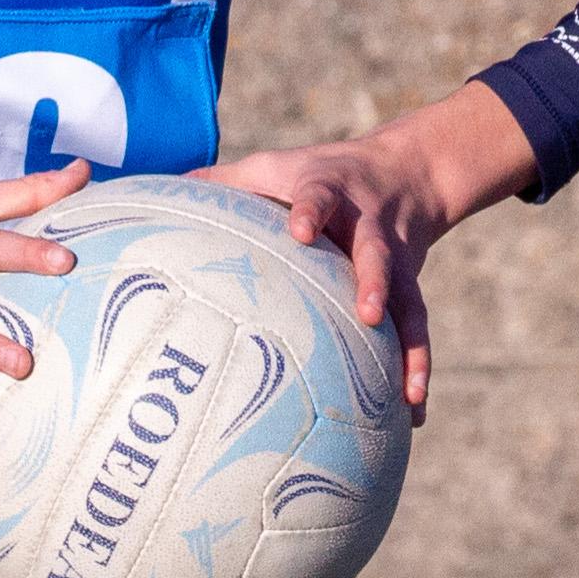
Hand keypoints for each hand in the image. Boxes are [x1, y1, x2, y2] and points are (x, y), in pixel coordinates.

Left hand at [193, 136, 445, 425]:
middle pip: (376, 253)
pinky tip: (411, 410)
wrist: (402, 172)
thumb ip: (223, 181)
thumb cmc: (316, 175)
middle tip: (367, 314)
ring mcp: (395, 260)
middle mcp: (368, 227)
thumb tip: (161, 192)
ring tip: (405, 392)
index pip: (319, 196)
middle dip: (373, 282)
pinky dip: (416, 366)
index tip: (300, 231)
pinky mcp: (409, 287)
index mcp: (329, 192)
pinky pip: (416, 329)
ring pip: (408, 301)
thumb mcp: (272, 167)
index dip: (311, 211)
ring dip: (408, 343)